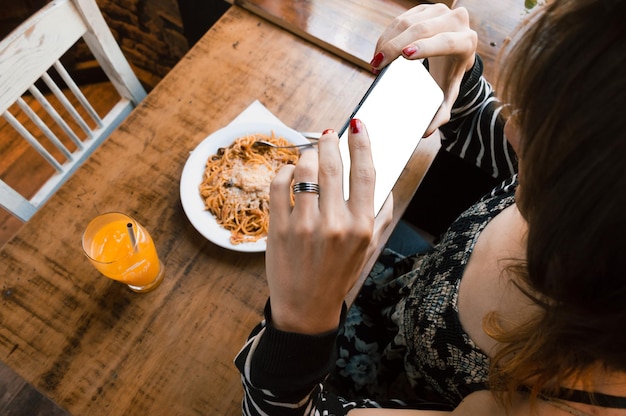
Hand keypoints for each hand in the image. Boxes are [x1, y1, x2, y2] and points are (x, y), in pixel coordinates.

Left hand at [266, 120, 391, 333]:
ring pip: (304, 171)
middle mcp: (335, 224)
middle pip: (332, 166)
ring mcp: (304, 226)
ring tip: (309, 156)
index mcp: (361, 226)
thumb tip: (385, 184)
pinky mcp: (279, 229)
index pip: (365, 173)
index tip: (358, 125)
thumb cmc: (339, 275)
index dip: (363, 143)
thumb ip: (380, 215)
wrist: (306, 307)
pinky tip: (291, 174)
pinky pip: (279, 186)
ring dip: (306, 155)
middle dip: (329, 142)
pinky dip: (285, 172)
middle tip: (328, 134)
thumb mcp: (368, 248)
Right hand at [371, 4, 476, 135]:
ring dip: (387, 41)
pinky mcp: (425, 8)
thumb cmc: (449, 74)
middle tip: (377, 65)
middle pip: (422, 29)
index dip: (426, 47)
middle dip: (395, 46)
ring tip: (376, 61)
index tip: (405, 55)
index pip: (446, 41)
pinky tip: (380, 51)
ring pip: (407, 21)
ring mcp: (440, 11)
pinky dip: (387, 34)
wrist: (455, 51)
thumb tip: (426, 132)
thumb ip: (440, 114)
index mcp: (466, 42)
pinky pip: (401, 18)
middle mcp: (456, 21)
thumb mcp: (447, 93)